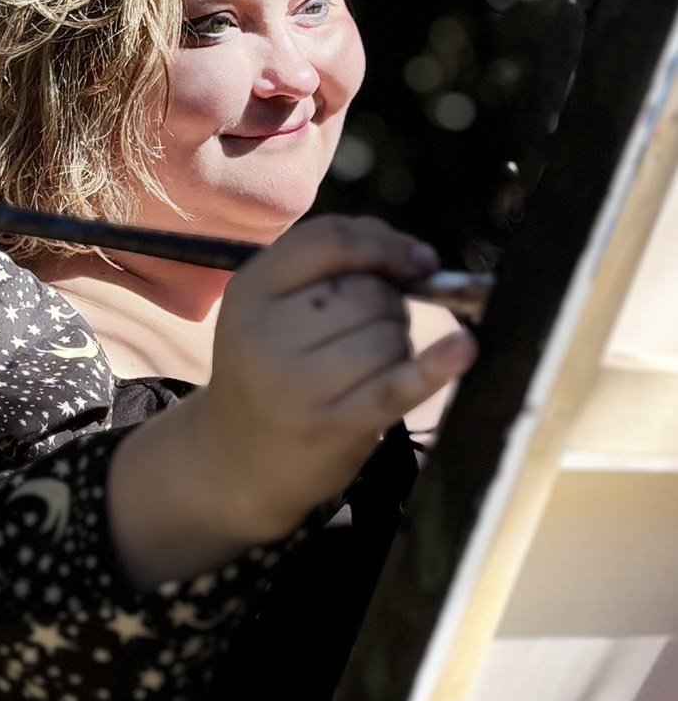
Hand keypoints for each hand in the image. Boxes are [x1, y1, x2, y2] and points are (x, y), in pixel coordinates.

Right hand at [196, 215, 476, 543]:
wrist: (239, 459)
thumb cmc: (267, 369)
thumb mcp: (269, 305)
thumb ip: (329, 264)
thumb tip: (414, 256)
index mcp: (251, 288)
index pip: (329, 240)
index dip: (383, 242)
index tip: (418, 260)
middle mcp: (267, 332)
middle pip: (367, 290)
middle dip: (388, 302)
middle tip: (365, 332)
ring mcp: (299, 382)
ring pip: (389, 335)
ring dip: (397, 344)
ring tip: (365, 366)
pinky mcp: (335, 425)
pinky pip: (397, 385)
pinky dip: (435, 366)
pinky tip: (462, 350)